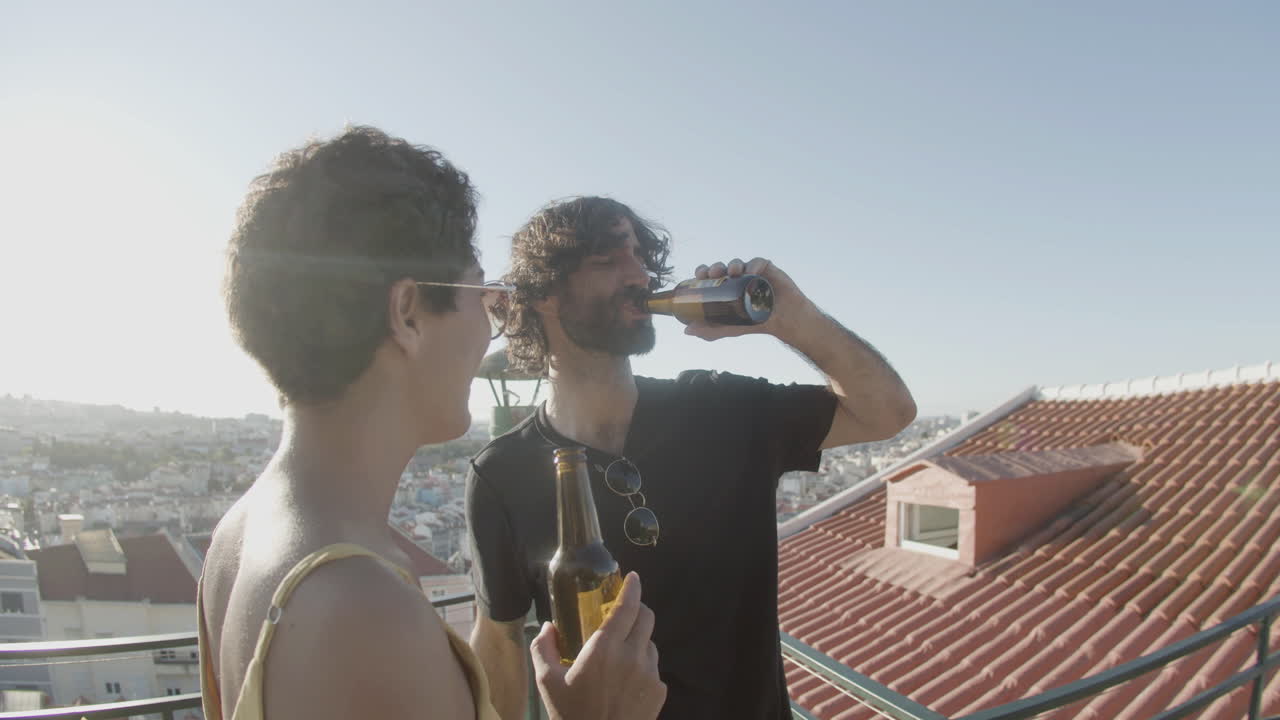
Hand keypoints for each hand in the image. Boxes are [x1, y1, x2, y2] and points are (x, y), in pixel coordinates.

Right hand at [531, 572, 666, 719]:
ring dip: (638, 640)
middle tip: (624, 612)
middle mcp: (632, 657)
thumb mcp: (547, 683)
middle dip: (638, 609)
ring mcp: (650, 674)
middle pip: (647, 617)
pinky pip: (654, 667)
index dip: (633, 588)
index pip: (627, 606)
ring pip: (650, 643)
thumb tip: (549, 626)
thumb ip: (543, 648)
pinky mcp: (659, 691)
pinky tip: (625, 681)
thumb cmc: (570, 716)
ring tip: (619, 655)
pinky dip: (642, 666)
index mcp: (604, 649)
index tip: (633, 577)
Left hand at [683, 257, 811, 341]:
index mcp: (725, 287)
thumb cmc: (756, 322)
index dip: (703, 273)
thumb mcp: (730, 328)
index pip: (710, 276)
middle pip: (722, 267)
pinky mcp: (767, 269)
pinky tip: (751, 271)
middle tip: (712, 274)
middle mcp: (736, 278)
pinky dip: (754, 264)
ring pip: (738, 263)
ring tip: (732, 272)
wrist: (783, 321)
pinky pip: (759, 262)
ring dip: (732, 264)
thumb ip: (710, 330)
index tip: (699, 276)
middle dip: (715, 267)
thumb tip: (686, 331)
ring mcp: (751, 273)